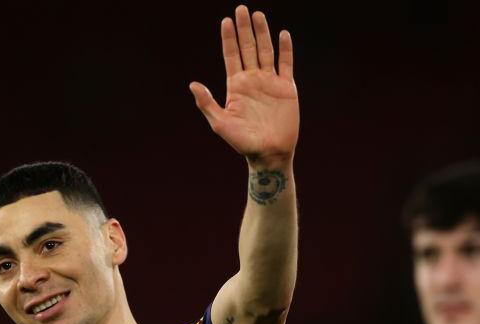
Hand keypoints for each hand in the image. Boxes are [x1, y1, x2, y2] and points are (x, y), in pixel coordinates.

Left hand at [190, 5, 299, 167]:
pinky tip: (282, 34)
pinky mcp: (286, 88)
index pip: (231, 56)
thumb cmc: (242, 142)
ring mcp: (270, 82)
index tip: (226, 21)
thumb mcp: (220, 123)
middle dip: (244, 29)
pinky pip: (286, 64)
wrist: (269, 153)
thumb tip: (192, 84)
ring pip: (265, 51)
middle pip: (247, 48)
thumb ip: (207, 103)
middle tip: (241, 8)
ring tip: (257, 15)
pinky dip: (285, 49)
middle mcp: (252, 80)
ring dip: (262, 33)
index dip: (228, 38)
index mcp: (236, 86)